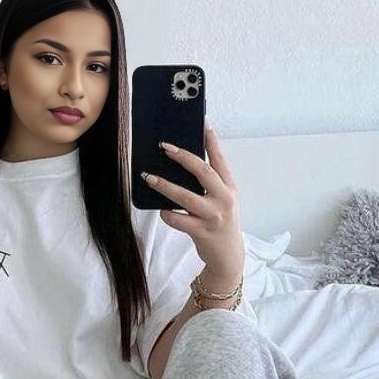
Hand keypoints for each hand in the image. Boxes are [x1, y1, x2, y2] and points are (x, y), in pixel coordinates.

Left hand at [142, 121, 244, 282]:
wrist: (228, 255)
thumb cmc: (220, 222)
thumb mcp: (222, 199)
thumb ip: (210, 183)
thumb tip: (185, 161)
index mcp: (229, 187)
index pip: (220, 159)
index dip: (211, 141)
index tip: (202, 123)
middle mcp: (224, 199)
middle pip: (202, 172)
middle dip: (182, 157)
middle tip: (164, 147)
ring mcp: (213, 216)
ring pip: (186, 197)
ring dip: (165, 185)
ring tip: (149, 177)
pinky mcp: (201, 232)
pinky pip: (178, 219)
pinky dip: (167, 213)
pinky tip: (162, 210)